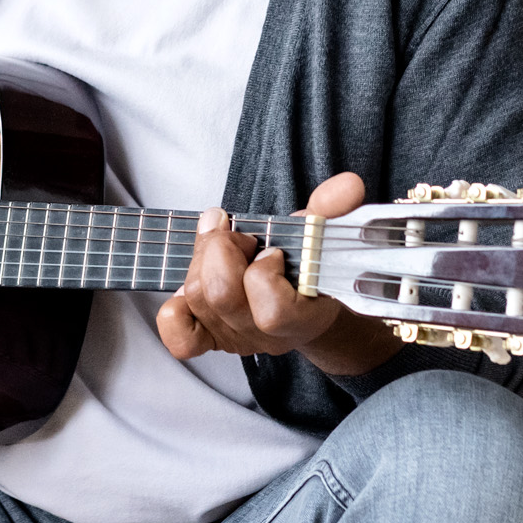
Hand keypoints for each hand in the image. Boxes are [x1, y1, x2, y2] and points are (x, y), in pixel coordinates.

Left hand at [155, 171, 400, 377]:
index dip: (264, 274)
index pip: (273, 310)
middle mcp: (265, 336)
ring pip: (196, 299)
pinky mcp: (209, 339)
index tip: (272, 249)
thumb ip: (330, 209)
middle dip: (220, 250)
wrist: (305, 303)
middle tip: (237, 234)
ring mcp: (234, 339)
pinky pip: (179, 338)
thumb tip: (348, 184)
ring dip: (200, 260)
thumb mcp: (319, 234)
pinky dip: (174, 311)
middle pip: (221, 296)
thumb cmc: (308, 266)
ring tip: (221, 243)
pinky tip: (190, 283)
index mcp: (302, 318)